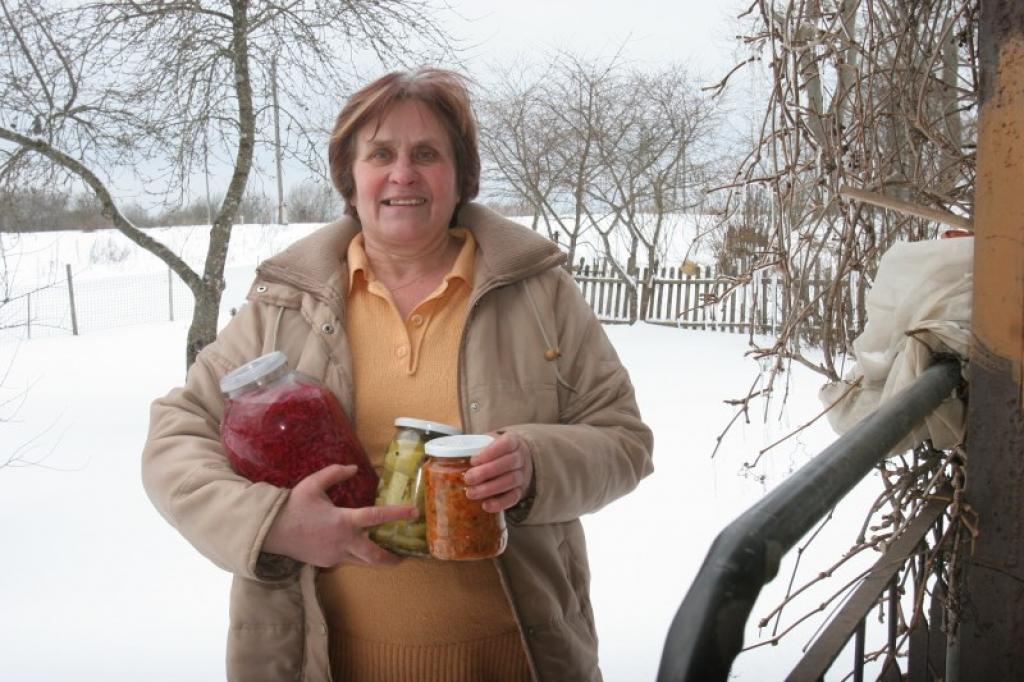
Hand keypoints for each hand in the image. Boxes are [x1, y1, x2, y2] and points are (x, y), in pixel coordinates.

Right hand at [262, 464, 415, 567]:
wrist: (271, 531)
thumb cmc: (293, 505)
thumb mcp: (313, 484)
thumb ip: (335, 474)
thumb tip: (354, 468)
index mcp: (343, 520)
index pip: (376, 516)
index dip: (397, 514)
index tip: (414, 512)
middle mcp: (343, 541)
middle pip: (375, 555)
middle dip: (391, 558)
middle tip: (403, 556)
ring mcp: (335, 555)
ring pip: (361, 561)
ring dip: (374, 559)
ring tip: (386, 556)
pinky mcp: (326, 562)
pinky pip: (344, 558)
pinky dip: (352, 554)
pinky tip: (352, 546)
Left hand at [463, 431, 533, 513]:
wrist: (516, 459)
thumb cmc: (496, 450)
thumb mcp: (488, 441)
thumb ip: (475, 445)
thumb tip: (447, 454)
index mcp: (513, 441)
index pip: (506, 444)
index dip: (490, 452)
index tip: (473, 460)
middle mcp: (521, 457)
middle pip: (508, 463)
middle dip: (486, 472)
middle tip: (468, 478)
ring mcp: (523, 475)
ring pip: (511, 481)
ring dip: (490, 488)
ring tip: (471, 493)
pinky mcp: (521, 491)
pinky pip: (513, 498)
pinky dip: (500, 503)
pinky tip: (486, 505)